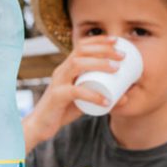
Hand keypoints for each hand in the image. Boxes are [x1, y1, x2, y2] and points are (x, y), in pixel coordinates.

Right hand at [23, 36, 122, 151]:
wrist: (40, 126)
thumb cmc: (62, 110)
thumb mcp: (83, 100)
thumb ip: (100, 96)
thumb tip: (126, 97)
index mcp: (66, 68)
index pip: (81, 46)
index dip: (99, 40)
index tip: (116, 40)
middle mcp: (61, 71)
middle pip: (81, 51)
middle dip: (103, 49)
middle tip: (122, 56)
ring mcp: (57, 82)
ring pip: (77, 65)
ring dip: (98, 63)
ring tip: (116, 69)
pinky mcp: (56, 96)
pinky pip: (76, 91)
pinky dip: (93, 95)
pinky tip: (106, 101)